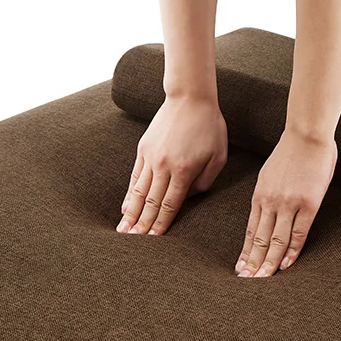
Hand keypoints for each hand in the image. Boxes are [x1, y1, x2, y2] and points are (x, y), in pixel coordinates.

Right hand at [117, 95, 226, 234]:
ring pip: (138, 192)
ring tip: (122, 230)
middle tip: (131, 243)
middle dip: (141, 225)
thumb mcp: (218, 155)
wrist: (190, 97)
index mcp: (184, 170)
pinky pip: (135, 176)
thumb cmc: (209, 127)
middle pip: (150, 202)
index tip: (152, 240)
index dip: (161, 224)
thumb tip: (188, 197)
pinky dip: (129, 193)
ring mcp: (150, 157)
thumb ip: (205, 181)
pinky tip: (125, 207)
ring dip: (130, 213)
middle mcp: (164, 166)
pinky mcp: (143, 149)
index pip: (170, 204)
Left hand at [236, 127, 336, 276]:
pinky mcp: (308, 205)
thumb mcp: (270, 172)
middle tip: (245, 281)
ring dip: (268, 263)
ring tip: (261, 280)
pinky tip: (286, 265)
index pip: (251, 230)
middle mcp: (270, 202)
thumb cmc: (292, 149)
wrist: (306, 133)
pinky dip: (292, 252)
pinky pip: (298, 234)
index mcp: (260, 195)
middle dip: (252, 262)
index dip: (246, 250)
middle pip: (259, 239)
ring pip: (276, 241)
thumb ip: (268, 190)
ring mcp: (288, 204)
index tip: (240, 266)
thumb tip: (270, 205)